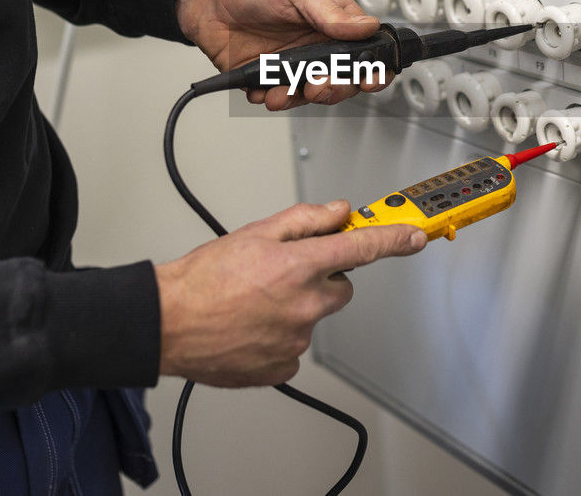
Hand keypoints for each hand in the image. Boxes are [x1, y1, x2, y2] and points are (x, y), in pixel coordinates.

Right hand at [155, 200, 424, 386]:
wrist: (167, 323)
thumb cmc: (202, 279)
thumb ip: (305, 220)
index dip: (393, 240)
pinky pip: (294, 348)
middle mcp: (305, 305)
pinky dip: (279, 337)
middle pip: (341, 287)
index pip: (362, 249)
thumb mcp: (255, 232)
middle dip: (322, 278)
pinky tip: (250, 327)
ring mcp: (295, 341)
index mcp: (300, 266)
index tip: (413, 238)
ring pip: (313, 317)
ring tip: (253, 302)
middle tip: (283, 273)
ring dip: (295, 308)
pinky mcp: (282, 367)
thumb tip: (339, 213)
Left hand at [176, 0, 390, 109]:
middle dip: (335, 89)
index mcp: (334, 23)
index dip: (376, 68)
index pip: (368, 50)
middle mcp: (319, 47)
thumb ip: (330, 12)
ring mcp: (296, 66)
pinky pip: (280, 99)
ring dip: (300, 98)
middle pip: (345, 81)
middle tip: (318, 84)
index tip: (370, 79)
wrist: (207, 2)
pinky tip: (261, 89)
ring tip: (282, 91)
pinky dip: (272, 99)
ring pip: (313, 95)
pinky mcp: (271, 80)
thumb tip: (366, 26)